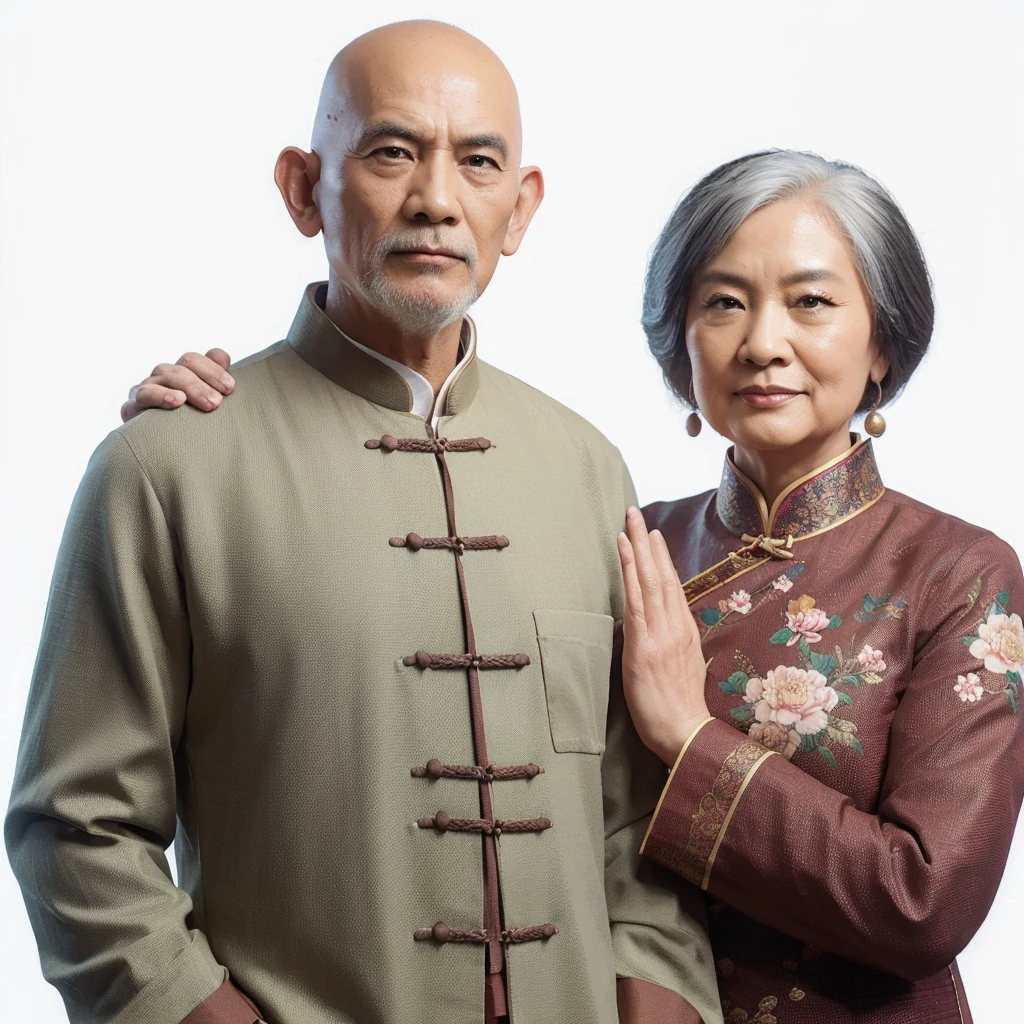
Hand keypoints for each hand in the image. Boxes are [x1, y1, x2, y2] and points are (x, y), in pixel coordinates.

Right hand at [120, 349, 233, 421]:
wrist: (164, 461)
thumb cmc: (192, 431)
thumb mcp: (208, 406)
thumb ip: (215, 380)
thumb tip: (222, 356)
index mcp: (183, 375)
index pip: (196, 360)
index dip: (213, 369)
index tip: (230, 388)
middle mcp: (164, 378)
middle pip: (184, 365)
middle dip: (205, 381)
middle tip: (218, 402)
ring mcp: (147, 390)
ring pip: (164, 373)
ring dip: (189, 386)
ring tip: (207, 403)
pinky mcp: (133, 408)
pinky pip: (144, 395)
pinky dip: (160, 395)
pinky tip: (177, 401)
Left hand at [617, 506, 710, 765]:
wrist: (685, 735)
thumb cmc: (682, 709)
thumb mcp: (682, 668)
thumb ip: (670, 644)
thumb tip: (658, 630)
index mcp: (685, 632)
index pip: (672, 586)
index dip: (662, 559)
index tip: (654, 536)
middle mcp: (675, 626)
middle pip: (661, 575)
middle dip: (648, 542)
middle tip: (637, 513)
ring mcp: (660, 632)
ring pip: (649, 580)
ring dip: (638, 547)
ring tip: (629, 521)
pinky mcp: (643, 643)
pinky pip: (635, 598)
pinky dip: (630, 569)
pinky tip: (624, 549)